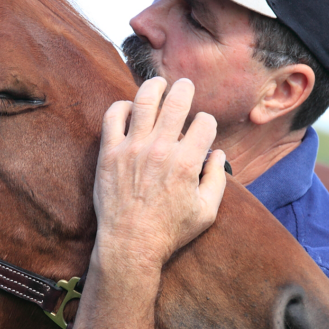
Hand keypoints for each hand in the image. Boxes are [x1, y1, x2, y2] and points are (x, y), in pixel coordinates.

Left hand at [93, 77, 226, 268]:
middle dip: (185, 90)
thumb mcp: (206, 212)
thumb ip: (217, 180)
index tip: (202, 129)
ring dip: (154, 87)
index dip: (207, 123)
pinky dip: (122, 106)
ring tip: (158, 84)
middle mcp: (161, 149)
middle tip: (184, 86)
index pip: (204, 123)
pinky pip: (113, 116)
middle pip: (177, 101)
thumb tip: (218, 155)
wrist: (130, 244)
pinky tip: (129, 109)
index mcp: (187, 162)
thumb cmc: (169, 231)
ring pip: (145, 101)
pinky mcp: (110, 153)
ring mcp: (133, 148)